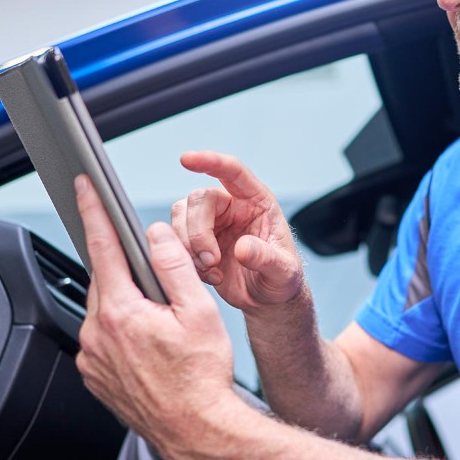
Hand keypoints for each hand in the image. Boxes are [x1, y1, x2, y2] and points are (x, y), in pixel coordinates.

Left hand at [73, 174, 241, 450]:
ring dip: (125, 305)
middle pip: (104, 280)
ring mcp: (92, 359)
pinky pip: (101, 340)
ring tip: (162, 327)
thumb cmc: (203, 378)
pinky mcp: (95, 377)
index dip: (93, 211)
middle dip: (127, 271)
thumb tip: (155, 235)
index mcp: (120, 312)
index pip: (102, 247)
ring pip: (102, 310)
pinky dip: (120, 332)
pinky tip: (150, 347)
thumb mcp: (199, 311)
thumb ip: (174, 265)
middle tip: (160, 288)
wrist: (198, 432)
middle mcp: (96, 335)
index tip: (83, 186)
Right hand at [171, 151, 305, 312]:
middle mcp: (232, 206)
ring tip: (211, 269)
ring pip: (181, 215)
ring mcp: (212, 222)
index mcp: (257, 202)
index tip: (187, 159)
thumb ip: (266, 258)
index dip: (210, 161)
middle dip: (198, 231)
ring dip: (188, 245)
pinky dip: (185, 258)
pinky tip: (209, 275)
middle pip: (198, 199)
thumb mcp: (283, 272)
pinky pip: (176, 239)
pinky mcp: (197, 241)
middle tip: (210, 261)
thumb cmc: (281, 278)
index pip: (233, 172)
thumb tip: (243, 248)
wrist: (267, 300)